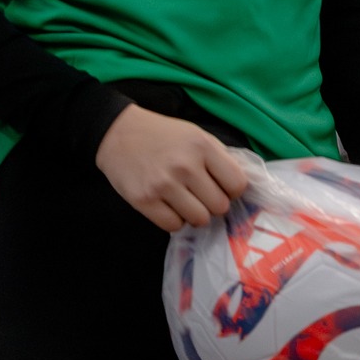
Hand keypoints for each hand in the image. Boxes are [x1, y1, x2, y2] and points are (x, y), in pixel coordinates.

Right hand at [94, 104, 248, 232]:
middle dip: (214, 204)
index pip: (237, 184)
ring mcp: (164, 185)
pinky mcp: (143, 200)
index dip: (233, 191)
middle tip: (202, 197)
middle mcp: (186, 166)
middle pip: (219, 206)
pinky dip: (175, 221)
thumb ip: (219, 158)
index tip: (223, 188)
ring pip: (199, 219)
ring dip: (196, 215)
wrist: (119, 133)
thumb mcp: (197, 136)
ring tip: (187, 202)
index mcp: (204, 147)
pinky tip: (170, 207)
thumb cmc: (164, 135)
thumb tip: (240, 185)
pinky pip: (173, 226)